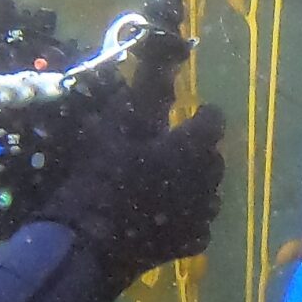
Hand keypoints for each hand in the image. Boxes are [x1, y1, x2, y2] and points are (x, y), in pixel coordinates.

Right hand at [40, 102, 225, 284]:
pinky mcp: (192, 244)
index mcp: (193, 146)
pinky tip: (159, 217)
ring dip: (192, 184)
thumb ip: (140, 91)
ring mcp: (203, 216)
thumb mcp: (114, 127)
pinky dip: (184, 217)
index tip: (190, 112)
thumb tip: (156, 55)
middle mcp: (208, 180)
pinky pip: (196, 223)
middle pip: (212, 157)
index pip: (214, 120)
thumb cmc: (100, 179)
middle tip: (166, 151)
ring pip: (207, 190)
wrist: (87, 246)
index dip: (202, 114)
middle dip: (196, 150)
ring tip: (161, 184)